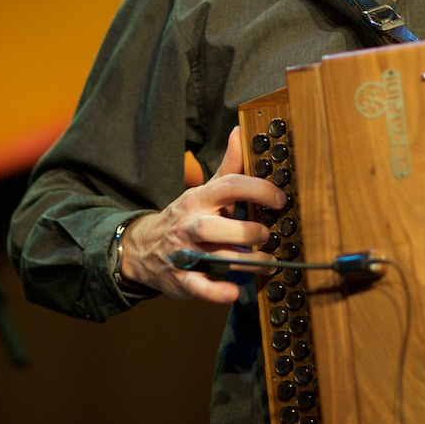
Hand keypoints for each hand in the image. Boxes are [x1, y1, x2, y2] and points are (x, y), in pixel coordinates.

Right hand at [118, 127, 286, 303]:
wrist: (143, 248)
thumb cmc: (186, 217)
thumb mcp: (204, 191)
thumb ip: (228, 167)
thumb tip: (241, 132)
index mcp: (200, 199)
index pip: (228, 187)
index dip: (257, 190)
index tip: (280, 199)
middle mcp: (192, 224)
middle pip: (216, 226)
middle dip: (248, 231)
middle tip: (268, 235)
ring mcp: (185, 253)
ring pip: (213, 256)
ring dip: (245, 262)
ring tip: (268, 264)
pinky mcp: (182, 280)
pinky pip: (199, 286)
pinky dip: (216, 291)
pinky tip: (233, 291)